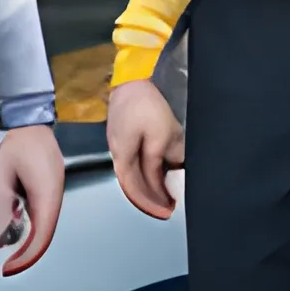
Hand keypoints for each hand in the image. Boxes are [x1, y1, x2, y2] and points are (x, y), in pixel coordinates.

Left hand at [0, 123, 64, 275]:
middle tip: (9, 265)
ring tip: (11, 249)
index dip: (26, 257)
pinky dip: (33, 228)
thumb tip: (1, 238)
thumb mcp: (0, 180)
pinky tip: (18, 227)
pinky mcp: (52, 190)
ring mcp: (56, 193)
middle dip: (27, 253)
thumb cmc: (16, 146)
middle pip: (45, 235)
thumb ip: (0, 210)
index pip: (41, 237)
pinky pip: (44, 215)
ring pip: (46, 227)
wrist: (31, 123)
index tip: (10, 268)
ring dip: (30, 240)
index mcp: (46, 195)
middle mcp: (55, 197)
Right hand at [106, 77, 184, 219]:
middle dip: (151, 198)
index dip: (151, 203)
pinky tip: (158, 172)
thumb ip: (165, 158)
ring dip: (149, 186)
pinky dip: (146, 173)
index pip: (136, 189)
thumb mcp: (162, 134)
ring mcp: (118, 145)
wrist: (130, 79)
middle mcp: (117, 154)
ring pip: (133, 175)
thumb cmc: (144, 103)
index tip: (165, 211)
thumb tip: (172, 170)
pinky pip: (134, 163)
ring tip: (165, 193)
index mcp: (123, 156)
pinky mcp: (124, 136)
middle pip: (132, 185)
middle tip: (168, 207)